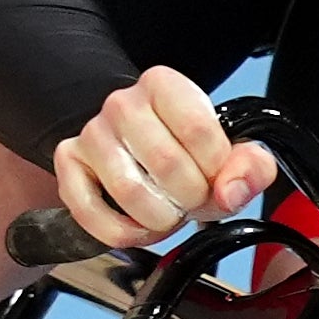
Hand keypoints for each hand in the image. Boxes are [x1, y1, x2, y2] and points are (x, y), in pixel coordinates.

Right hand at [52, 66, 266, 253]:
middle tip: (191, 200)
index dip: (215, 170)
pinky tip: (138, 227)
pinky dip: (122, 233)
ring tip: (167, 213)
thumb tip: (230, 191)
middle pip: (165, 163)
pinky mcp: (68, 164)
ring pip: (129, 192)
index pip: (199, 131)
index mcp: (164, 86)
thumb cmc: (186, 152)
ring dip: (159, 219)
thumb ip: (250, 168)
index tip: (215, 178)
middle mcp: (122, 103)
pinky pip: (91, 212)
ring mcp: (92, 134)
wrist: (140, 152)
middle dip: (189, 198)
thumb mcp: (230, 155)